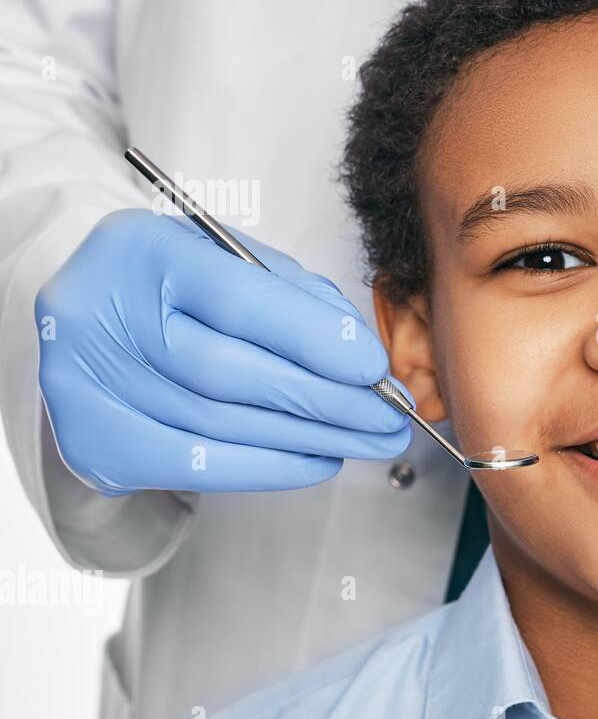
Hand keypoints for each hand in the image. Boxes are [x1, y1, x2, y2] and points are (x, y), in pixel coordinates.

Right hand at [35, 208, 410, 494]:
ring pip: (223, 425)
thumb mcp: (227, 261)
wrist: (86, 319)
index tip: (373, 367)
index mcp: (140, 251)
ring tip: (368, 440)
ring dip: (311, 439)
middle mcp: (100, 315)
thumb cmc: (172, 285)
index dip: (316, 339)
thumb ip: (293, 296)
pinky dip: (270, 467)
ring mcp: (87, 386)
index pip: (239, 301)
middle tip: (389, 417)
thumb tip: (360, 355)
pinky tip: (319, 459)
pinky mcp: (97, 443)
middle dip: (326, 401)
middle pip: (231, 374)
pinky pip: (200, 468)